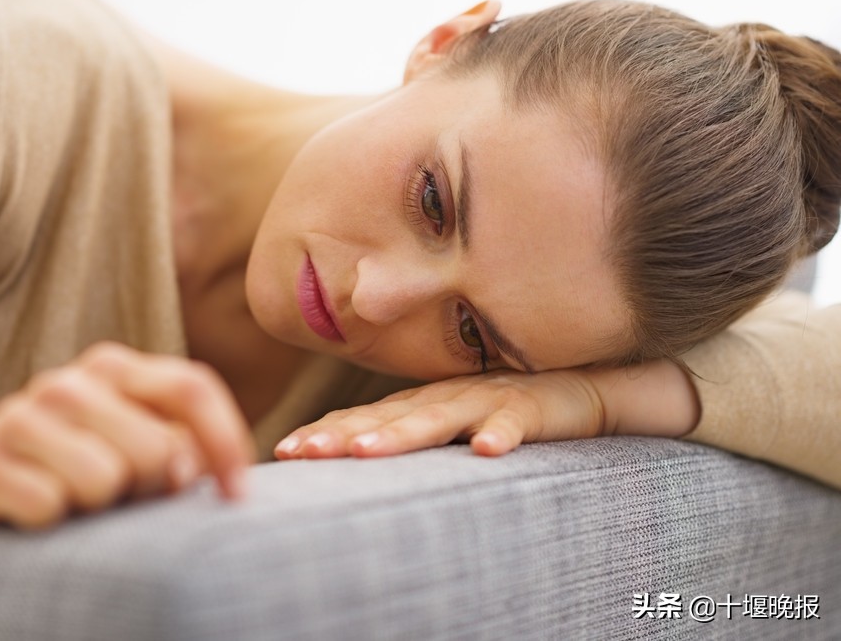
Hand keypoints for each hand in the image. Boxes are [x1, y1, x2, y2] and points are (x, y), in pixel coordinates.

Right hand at [0, 341, 253, 606]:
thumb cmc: (72, 468)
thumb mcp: (130, 447)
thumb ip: (178, 446)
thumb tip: (191, 467)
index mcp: (115, 369)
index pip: (192, 388)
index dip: (226, 442)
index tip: (238, 496)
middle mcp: (68, 382)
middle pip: (155, 448)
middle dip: (150, 490)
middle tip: (120, 498)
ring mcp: (19, 416)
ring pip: (105, 479)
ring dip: (99, 510)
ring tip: (77, 504)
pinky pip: (49, 508)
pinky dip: (51, 526)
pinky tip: (35, 516)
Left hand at [274, 368, 608, 459]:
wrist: (578, 389)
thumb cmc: (504, 413)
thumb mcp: (451, 431)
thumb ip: (412, 442)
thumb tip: (358, 472)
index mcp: (421, 405)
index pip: (364, 418)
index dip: (326, 433)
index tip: (285, 453)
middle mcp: (444, 398)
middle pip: (387, 417)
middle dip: (344, 435)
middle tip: (302, 453)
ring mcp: (485, 399)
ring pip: (440, 417)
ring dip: (403, 435)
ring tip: (366, 452)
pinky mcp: (531, 406)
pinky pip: (514, 420)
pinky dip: (501, 432)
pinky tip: (486, 451)